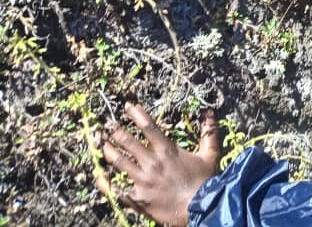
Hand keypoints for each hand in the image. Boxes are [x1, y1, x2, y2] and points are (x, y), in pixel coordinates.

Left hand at [94, 103, 219, 226]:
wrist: (201, 207)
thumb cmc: (204, 180)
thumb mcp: (210, 154)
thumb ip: (208, 133)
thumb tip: (209, 113)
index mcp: (167, 150)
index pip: (149, 127)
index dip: (137, 114)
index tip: (128, 106)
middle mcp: (152, 162)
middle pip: (128, 142)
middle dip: (116, 131)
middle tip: (108, 125)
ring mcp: (143, 180)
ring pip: (119, 162)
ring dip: (108, 151)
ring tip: (101, 144)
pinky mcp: (138, 197)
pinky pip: (116, 189)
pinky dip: (105, 183)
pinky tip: (98, 177)